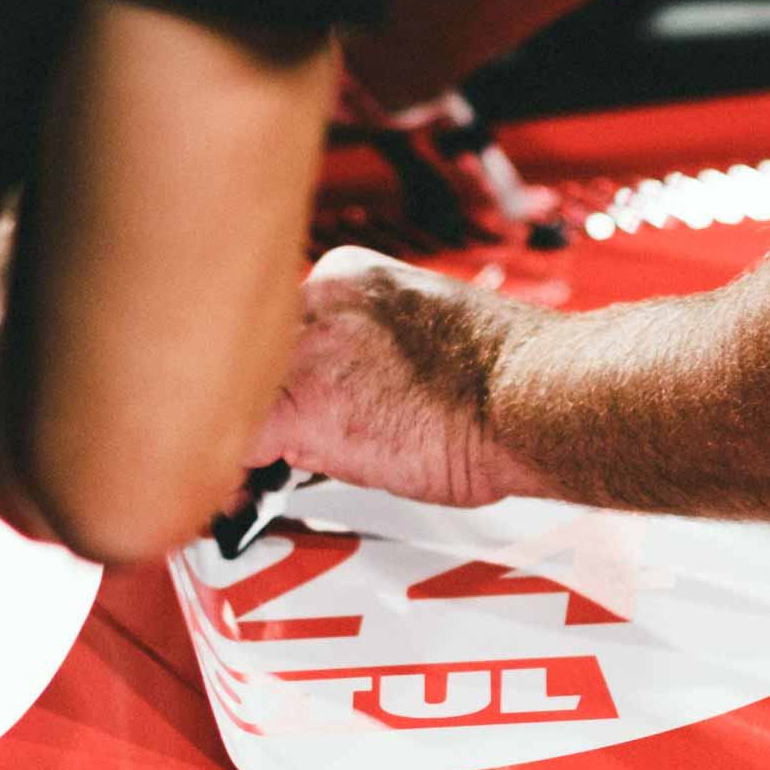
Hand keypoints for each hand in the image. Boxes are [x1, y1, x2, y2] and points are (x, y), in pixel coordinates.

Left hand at [246, 246, 551, 506]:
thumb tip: (357, 387)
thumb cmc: (510, 376)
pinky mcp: (302, 407)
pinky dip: (235, 474)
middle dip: (253, 404)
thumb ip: (374, 347)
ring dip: (241, 437)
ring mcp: (306, 349)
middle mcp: (319, 298)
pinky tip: (243, 495)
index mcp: (349, 274)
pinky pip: (235, 441)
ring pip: (233, 394)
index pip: (281, 325)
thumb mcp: (429, 329)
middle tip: (260, 444)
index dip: (283, 377)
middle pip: (249, 355)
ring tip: (251, 472)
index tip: (290, 406)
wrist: (536, 396)